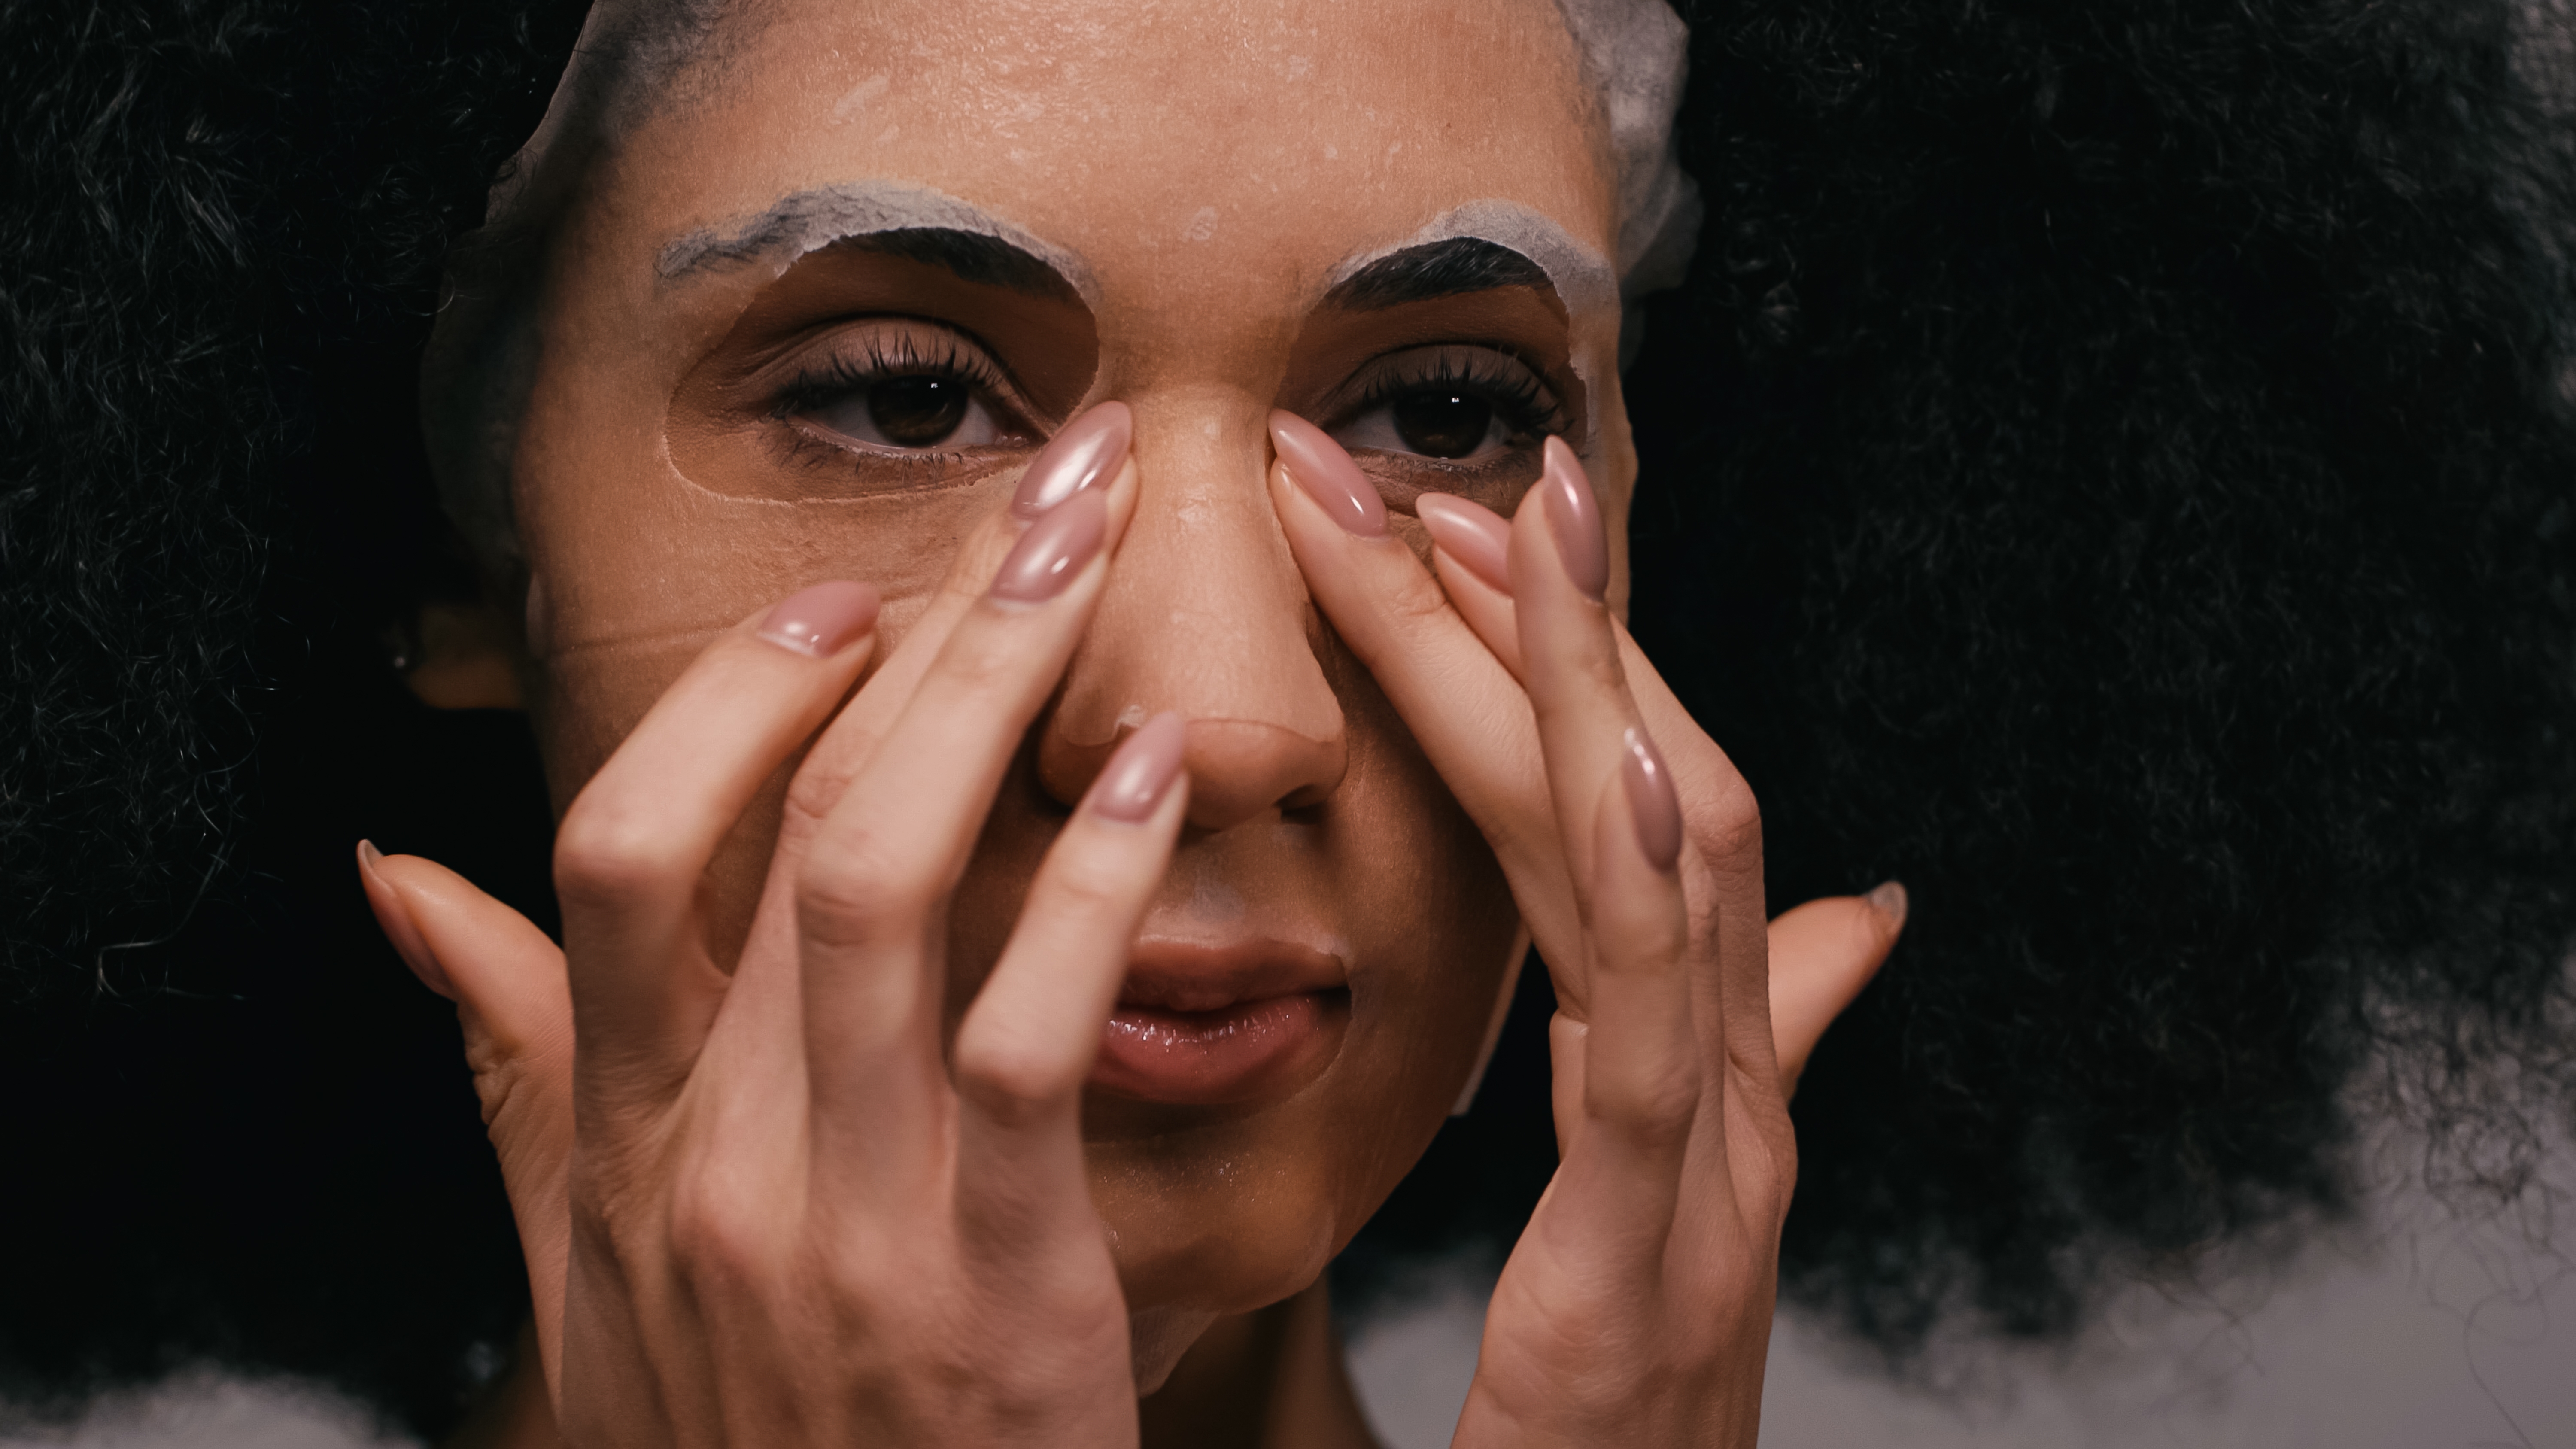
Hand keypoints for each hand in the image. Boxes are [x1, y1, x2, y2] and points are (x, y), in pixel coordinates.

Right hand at [357, 437, 1176, 1448]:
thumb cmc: (744, 1431)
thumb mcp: (591, 1269)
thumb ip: (519, 1071)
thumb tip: (406, 885)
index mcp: (627, 1144)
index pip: (616, 856)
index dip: (725, 707)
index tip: (837, 601)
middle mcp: (717, 1162)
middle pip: (780, 829)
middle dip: (918, 629)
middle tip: (1044, 484)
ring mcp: (846, 1223)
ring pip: (883, 891)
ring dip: (994, 699)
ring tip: (1096, 562)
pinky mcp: (994, 1290)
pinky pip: (1030, 1045)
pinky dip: (1087, 893)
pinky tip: (1151, 782)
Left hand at [1270, 417, 1901, 1445]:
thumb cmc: (1618, 1419)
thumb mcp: (1665, 1211)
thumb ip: (1740, 1051)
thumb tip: (1850, 919)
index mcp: (1703, 1077)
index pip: (1646, 814)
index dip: (1571, 657)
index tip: (1454, 524)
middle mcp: (1728, 1099)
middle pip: (1653, 801)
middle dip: (1547, 622)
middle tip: (1427, 462)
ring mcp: (1712, 1177)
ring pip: (1665, 884)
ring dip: (1593, 689)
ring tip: (1524, 526)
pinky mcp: (1647, 1272)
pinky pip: (1659, 1062)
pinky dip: (1662, 910)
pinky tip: (1639, 780)